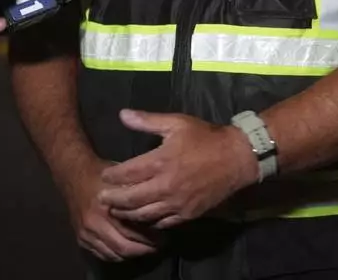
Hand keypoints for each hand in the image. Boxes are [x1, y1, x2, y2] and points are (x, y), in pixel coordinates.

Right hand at [64, 157, 158, 262]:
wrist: (74, 176)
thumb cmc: (102, 175)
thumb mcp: (121, 179)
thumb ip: (136, 194)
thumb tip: (157, 208)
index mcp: (106, 208)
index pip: (133, 231)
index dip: (150, 237)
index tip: (164, 236)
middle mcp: (94, 224)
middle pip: (124, 247)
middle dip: (144, 249)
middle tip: (158, 246)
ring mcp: (86, 233)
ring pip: (113, 254)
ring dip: (132, 255)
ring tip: (146, 248)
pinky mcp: (81, 239)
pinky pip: (102, 255)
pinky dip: (117, 255)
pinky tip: (128, 249)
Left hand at [99, 110, 257, 228]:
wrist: (236, 158)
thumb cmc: (205, 138)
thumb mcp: (176, 123)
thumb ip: (147, 121)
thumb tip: (122, 114)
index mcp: (160, 161)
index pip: (126, 173)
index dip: (111, 176)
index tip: (104, 176)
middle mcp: (165, 186)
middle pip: (130, 199)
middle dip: (113, 200)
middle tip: (101, 199)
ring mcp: (176, 203)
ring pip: (143, 215)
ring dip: (127, 214)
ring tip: (117, 210)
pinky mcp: (187, 214)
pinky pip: (162, 223)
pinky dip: (148, 222)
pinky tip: (143, 218)